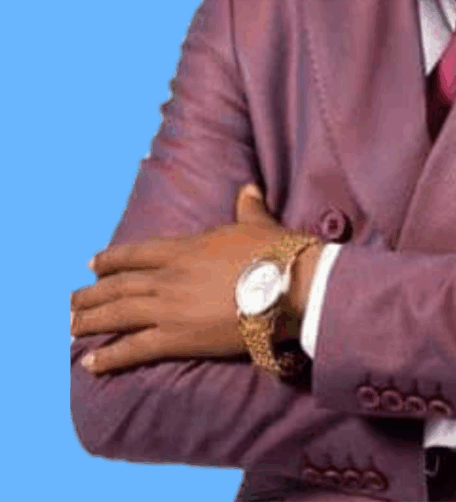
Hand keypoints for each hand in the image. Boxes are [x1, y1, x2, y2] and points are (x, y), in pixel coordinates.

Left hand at [70, 185, 321, 374]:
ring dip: (91, 320)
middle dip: (92, 294)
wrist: (287, 285)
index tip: (91, 264)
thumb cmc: (276, 253)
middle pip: (119, 285)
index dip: (112, 259)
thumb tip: (249, 188)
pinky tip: (90, 364)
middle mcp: (169, 277)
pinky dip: (109, 356)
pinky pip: (134, 348)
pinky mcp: (176, 338)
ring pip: (117, 314)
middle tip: (71, 302)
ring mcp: (169, 308)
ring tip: (72, 327)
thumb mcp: (257, 225)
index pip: (138, 253)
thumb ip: (247, 208)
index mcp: (186, 249)